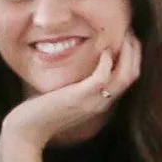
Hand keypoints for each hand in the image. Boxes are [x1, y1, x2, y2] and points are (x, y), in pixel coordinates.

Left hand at [0, 35, 141, 161]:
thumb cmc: (42, 110)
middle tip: (129, 30)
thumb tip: (77, 61)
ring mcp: (92, 101)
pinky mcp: (79, 98)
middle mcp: (101, 102)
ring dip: (127, 52)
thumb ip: (76, 81)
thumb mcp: (66, 93)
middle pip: (132, 74)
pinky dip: (107, 62)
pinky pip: (103, 78)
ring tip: (123, 34)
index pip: (129, 76)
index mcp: (101, 101)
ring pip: (125, 75)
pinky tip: (102, 50)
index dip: (133, 54)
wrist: (27, 131)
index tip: (126, 35)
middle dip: (134, 49)